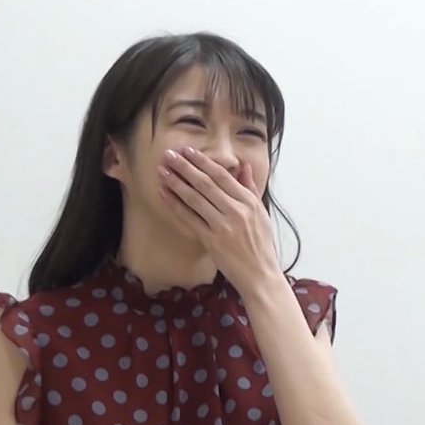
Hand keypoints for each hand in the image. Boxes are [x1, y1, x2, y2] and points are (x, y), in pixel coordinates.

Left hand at [158, 147, 282, 293]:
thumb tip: (244, 167)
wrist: (260, 274)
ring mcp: (223, 225)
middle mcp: (236, 211)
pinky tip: (164, 194)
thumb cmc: (261, 245)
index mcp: (249, 202)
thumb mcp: (261, 214)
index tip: (188, 151)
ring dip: (176, 182)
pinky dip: (175, 205)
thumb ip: (250, 188)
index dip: (203, 161)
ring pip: (195, 198)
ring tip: (162, 170)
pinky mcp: (211, 240)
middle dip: (185, 167)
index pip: (222, 175)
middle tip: (169, 154)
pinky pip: (189, 218)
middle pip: (206, 183)